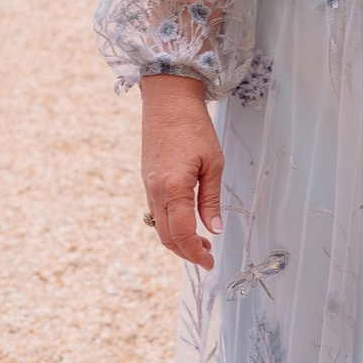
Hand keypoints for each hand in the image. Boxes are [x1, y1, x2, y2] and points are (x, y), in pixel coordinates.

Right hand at [141, 72, 222, 270]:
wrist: (168, 99)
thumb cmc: (193, 126)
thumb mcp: (213, 164)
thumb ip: (211, 200)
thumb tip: (215, 229)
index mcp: (173, 188)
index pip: (182, 234)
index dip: (197, 253)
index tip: (210, 262)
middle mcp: (155, 190)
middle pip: (166, 237)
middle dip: (186, 253)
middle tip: (207, 257)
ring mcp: (148, 185)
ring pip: (158, 226)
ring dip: (177, 240)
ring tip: (201, 241)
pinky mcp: (147, 179)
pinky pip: (155, 212)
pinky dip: (169, 225)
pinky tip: (186, 221)